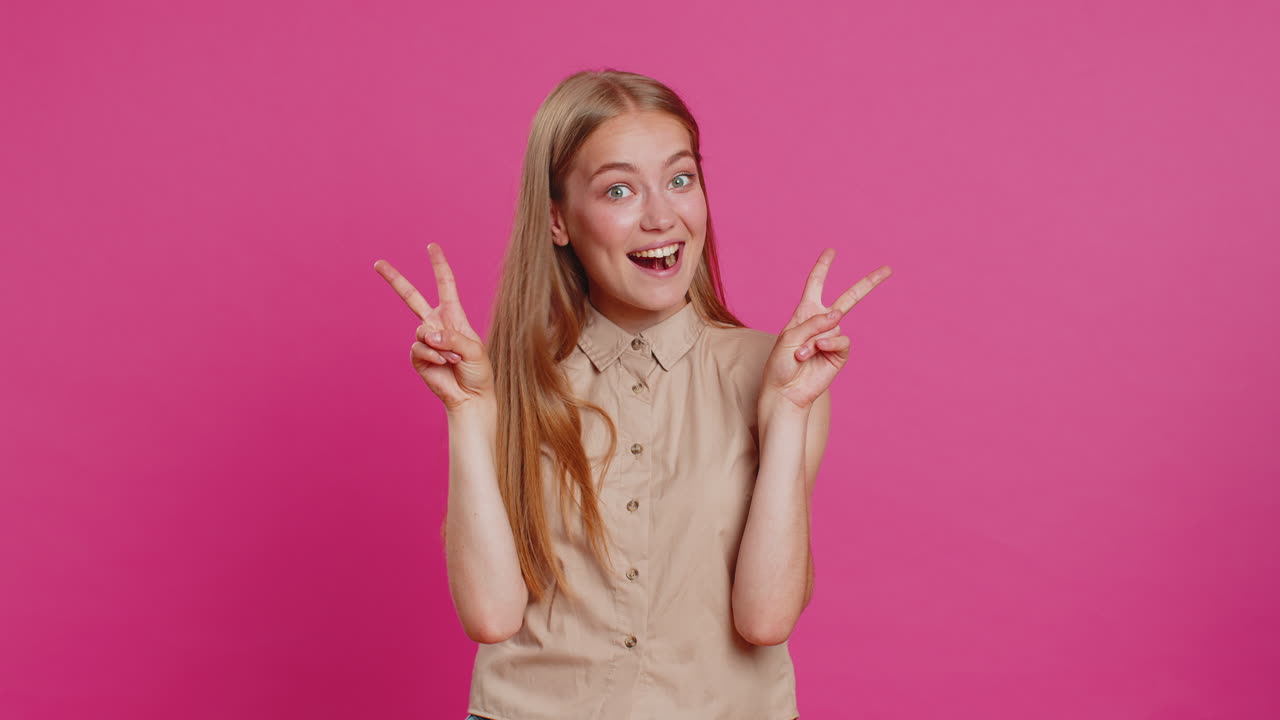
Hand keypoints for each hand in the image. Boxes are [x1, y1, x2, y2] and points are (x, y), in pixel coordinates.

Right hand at [373, 243, 494, 411]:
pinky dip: (433, 356)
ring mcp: (425, 340)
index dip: (438, 265)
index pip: (445, 285)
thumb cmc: (478, 371)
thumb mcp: (474, 349)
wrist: (470, 396)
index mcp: (453, 316)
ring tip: (453, 359)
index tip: (431, 246)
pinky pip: (418, 348)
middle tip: (378, 263)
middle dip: (395, 279)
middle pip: (411, 297)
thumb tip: (427, 335)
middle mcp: (436, 324)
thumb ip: (451, 338)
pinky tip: (443, 365)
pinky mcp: (417, 357)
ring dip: (440, 346)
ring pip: (421, 331)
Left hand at [760, 248, 891, 409]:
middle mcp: (822, 323)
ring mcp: (833, 338)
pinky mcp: (839, 354)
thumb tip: (838, 314)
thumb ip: (812, 323)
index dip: (823, 267)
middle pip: (849, 298)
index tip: (831, 251)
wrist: (785, 391)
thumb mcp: (788, 337)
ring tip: (801, 354)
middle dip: (868, 283)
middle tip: (887, 269)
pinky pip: (842, 341)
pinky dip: (829, 344)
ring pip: (836, 325)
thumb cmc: (780, 364)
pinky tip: (817, 352)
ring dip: (815, 339)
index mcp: (805, 313)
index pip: (815, 285)